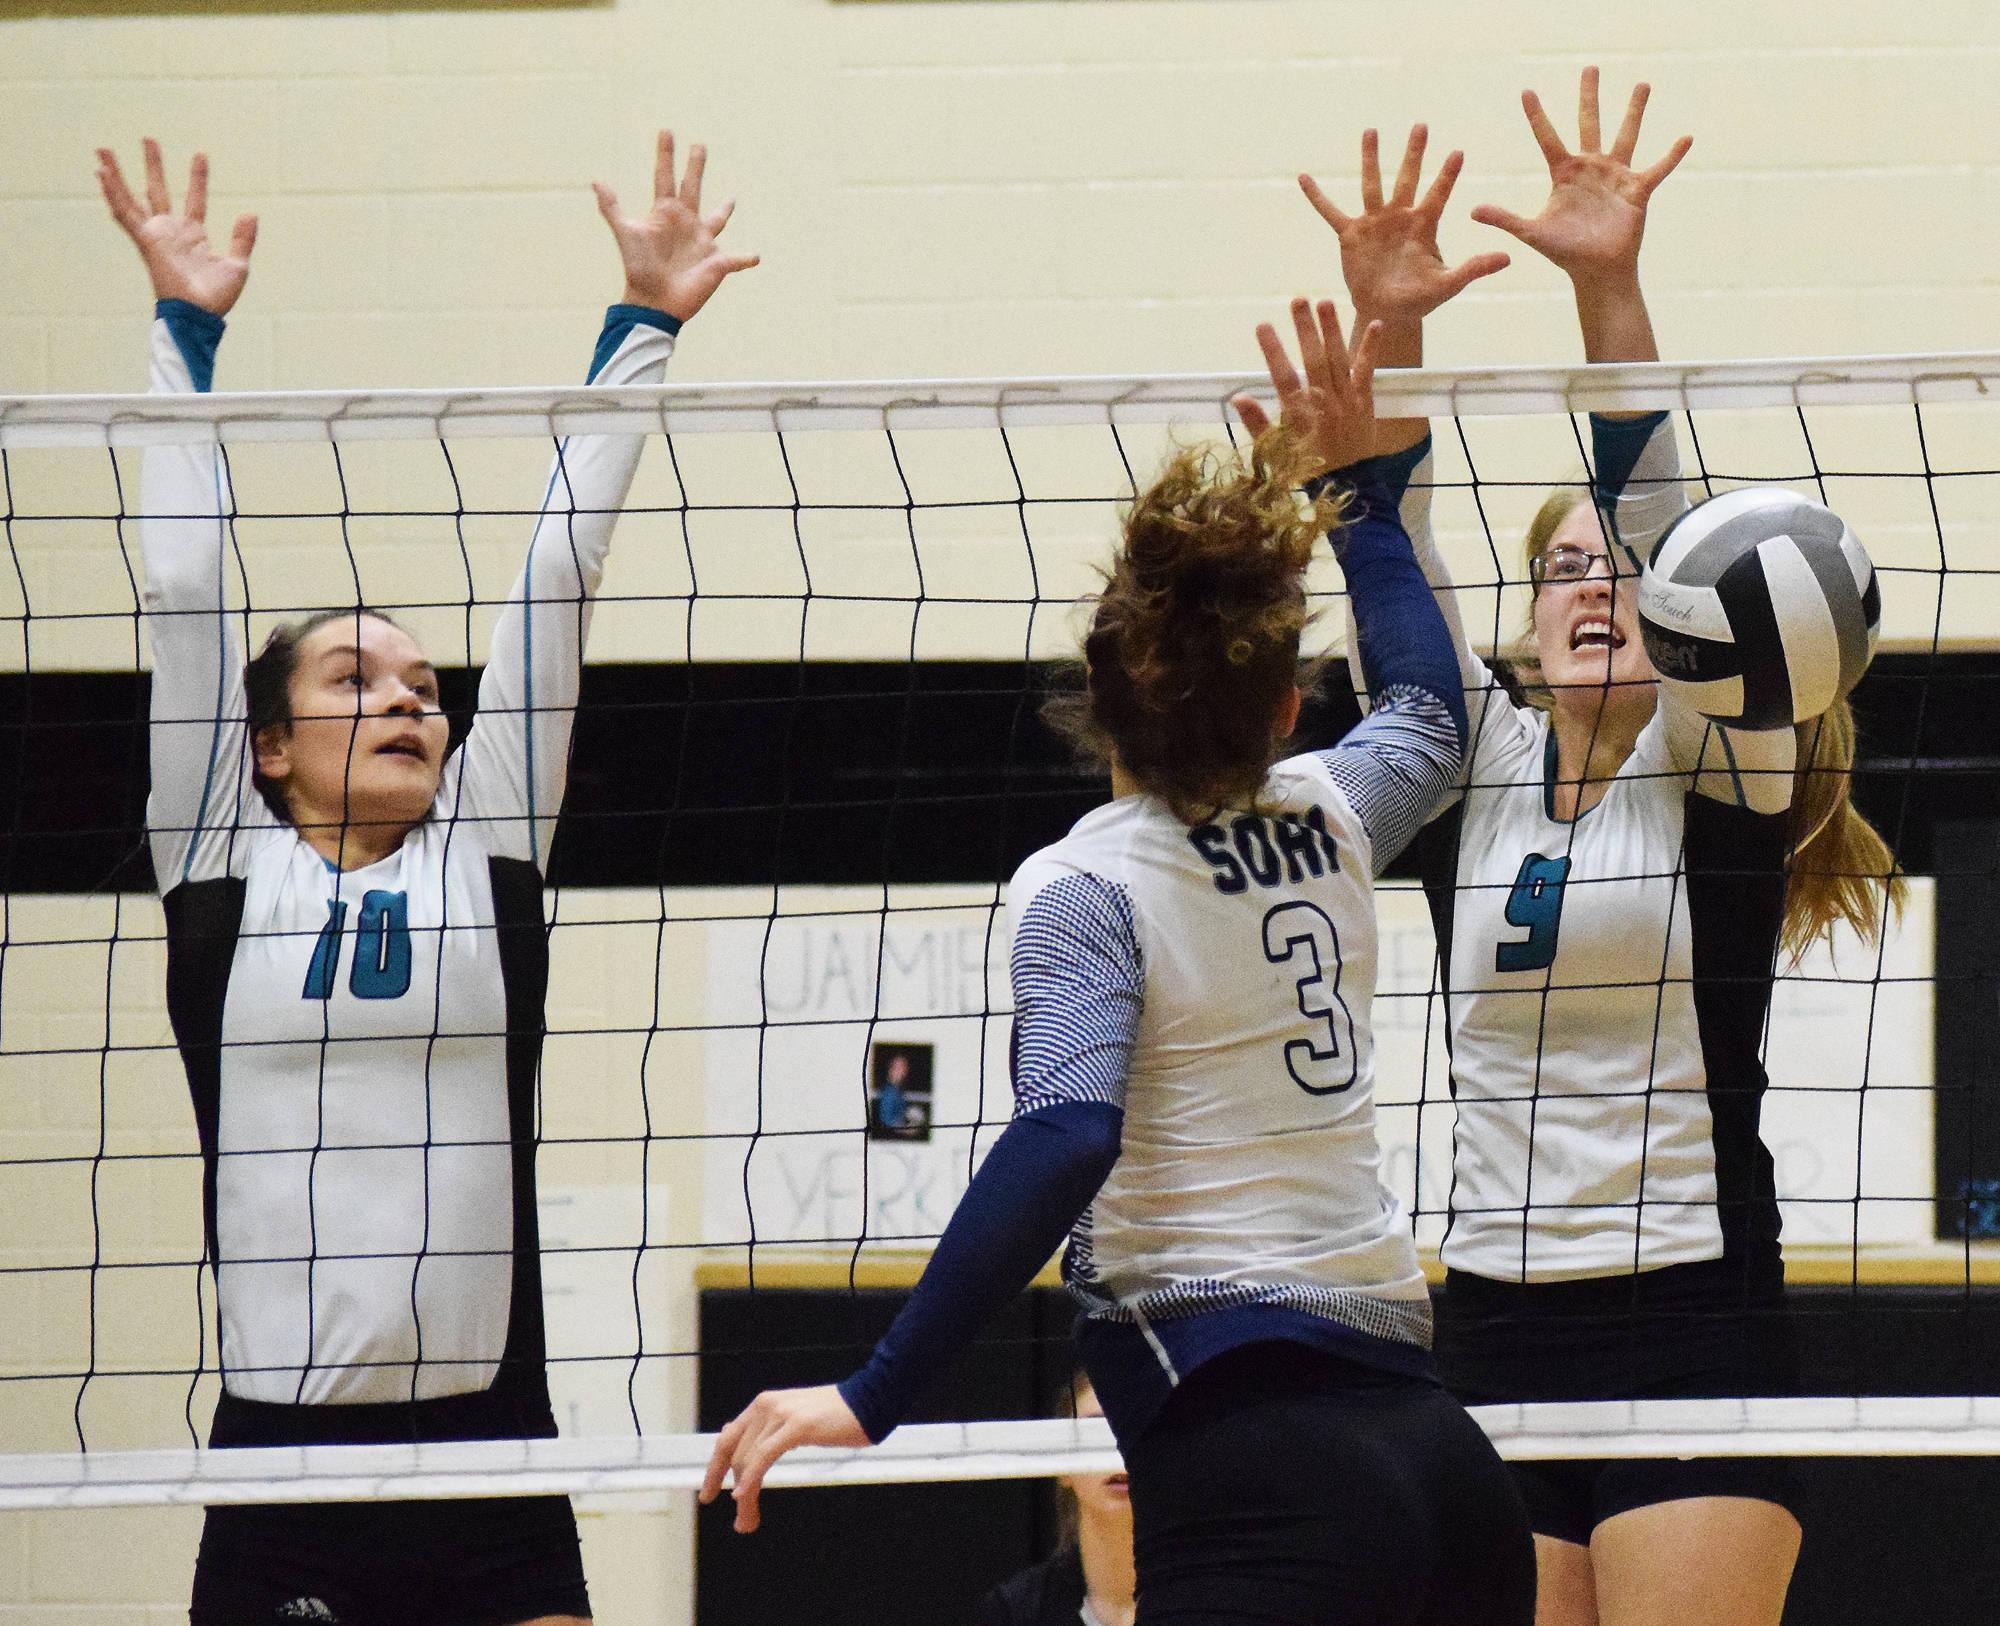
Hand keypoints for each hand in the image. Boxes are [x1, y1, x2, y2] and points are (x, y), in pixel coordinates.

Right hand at [96, 140, 256, 316]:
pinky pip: (123, 213)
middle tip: (148, 139)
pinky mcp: (144, 240)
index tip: (200, 154)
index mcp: (193, 235)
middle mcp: (171, 231)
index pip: (194, 198)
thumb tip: (251, 213)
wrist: (200, 314)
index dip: (197, 177)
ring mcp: (155, 235)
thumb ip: (243, 238)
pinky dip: (111, 193)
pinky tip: (100, 173)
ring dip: (118, 173)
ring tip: (104, 149)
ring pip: (132, 197)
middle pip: (158, 191)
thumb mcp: (237, 264)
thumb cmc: (217, 297)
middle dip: (153, 165)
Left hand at [595, 130, 758, 322]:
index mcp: (665, 213)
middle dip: (695, 166)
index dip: (665, 154)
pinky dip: (747, 259)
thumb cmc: (639, 269)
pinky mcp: (717, 263)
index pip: (665, 176)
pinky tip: (756, 257)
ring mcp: (701, 243)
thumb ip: (613, 208)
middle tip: (700, 145)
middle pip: (692, 187)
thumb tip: (596, 181)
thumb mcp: (626, 234)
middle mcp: (685, 223)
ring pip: (716, 220)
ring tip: (731, 200)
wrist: (654, 301)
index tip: (666, 131)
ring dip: (724, 210)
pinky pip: (737, 260)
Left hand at [699, 1384, 868, 1533]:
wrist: (870, 1400)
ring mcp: (780, 1413)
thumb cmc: (838, 1415)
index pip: (728, 1438)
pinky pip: (763, 1456)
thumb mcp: (795, 1422)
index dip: (714, 1469)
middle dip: (732, 1490)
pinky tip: (744, 1496)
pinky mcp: (796, 1425)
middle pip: (735, 1454)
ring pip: (747, 1460)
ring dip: (744, 1496)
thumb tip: (750, 1458)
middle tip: (742, 1521)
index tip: (709, 1492)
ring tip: (748, 1521)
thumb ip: (771, 1434)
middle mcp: (766, 1405)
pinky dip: (750, 1478)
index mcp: (763, 1405)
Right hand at [1231, 297, 1380, 475]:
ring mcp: (1347, 400)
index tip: (1263, 325)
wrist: (1348, 486)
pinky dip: (1371, 348)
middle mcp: (1325, 404)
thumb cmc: (1306, 467)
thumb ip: (1258, 425)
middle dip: (1305, 329)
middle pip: (1313, 360)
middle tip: (1297, 300)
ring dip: (1332, 329)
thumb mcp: (1276, 453)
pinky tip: (1376, 324)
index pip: (1283, 378)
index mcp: (1300, 417)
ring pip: (1338, 360)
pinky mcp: (1364, 401)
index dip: (1273, 351)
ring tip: (1325, 301)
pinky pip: (1367, 371)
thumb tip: (1238, 398)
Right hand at [1300, 125, 1508, 346]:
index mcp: (1424, 227)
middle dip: (1414, 154)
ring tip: (1371, 131)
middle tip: (1421, 125)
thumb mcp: (1448, 285)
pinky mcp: (1351, 235)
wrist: (1387, 311)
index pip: (1438, 195)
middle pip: (1407, 179)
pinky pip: (1331, 212)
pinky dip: (1317, 197)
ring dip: (1371, 158)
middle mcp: (1400, 217)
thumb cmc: (1419, 300)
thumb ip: (1474, 269)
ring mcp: (1374, 223)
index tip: (1458, 152)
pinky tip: (1304, 178)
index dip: (1447, 176)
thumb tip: (1508, 257)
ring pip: (1372, 184)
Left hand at [1469, 66, 1689, 292]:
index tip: (1526, 90)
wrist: (1596, 271)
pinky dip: (1672, 155)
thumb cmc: (1565, 253)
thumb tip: (1472, 210)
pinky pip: (1659, 168)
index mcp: (1564, 174)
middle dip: (1588, 96)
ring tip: (1642, 84)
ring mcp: (1615, 176)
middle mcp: (1590, 168)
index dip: (1536, 115)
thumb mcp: (1532, 233)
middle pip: (1588, 123)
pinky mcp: (1637, 190)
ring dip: (1634, 110)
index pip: (1547, 137)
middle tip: (1589, 67)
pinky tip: (1687, 137)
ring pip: (1626, 135)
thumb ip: (1505, 218)